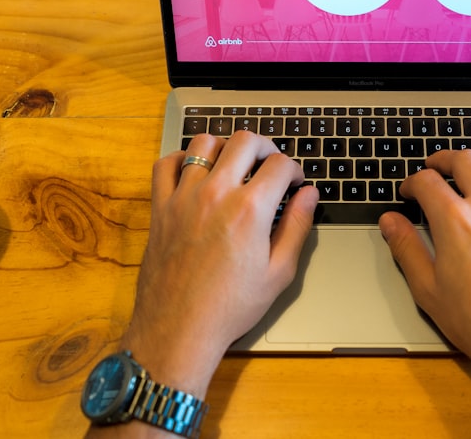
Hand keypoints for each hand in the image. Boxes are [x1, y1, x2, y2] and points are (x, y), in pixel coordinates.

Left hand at [120, 131, 317, 398]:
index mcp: (250, 210)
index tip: (294, 182)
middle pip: (244, 141)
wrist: (179, 328)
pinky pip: (166, 164)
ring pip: (204, 143)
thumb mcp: (279, 272)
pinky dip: (182, 158)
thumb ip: (297, 227)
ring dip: (224, 146)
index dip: (294, 169)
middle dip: (265, 147)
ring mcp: (184, 197)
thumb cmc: (230, 307)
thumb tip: (309, 195)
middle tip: (270, 164)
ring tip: (234, 163)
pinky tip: (195, 171)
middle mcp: (216, 194)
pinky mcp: (161, 207)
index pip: (279, 165)